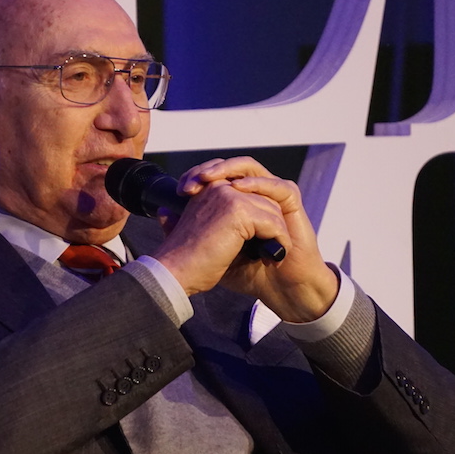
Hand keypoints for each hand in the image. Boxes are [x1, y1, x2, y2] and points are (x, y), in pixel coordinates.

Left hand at [152, 157, 338, 322]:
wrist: (278, 286)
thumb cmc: (250, 271)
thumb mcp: (214, 250)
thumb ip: (194, 231)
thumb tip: (162, 212)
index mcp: (237, 200)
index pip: (215, 175)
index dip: (197, 176)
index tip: (180, 191)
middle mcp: (254, 193)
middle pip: (230, 167)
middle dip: (210, 170)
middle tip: (195, 180)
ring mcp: (272, 194)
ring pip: (250, 168)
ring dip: (229, 170)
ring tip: (212, 180)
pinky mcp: (291, 202)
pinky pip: (276, 185)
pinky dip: (257, 184)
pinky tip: (239, 189)